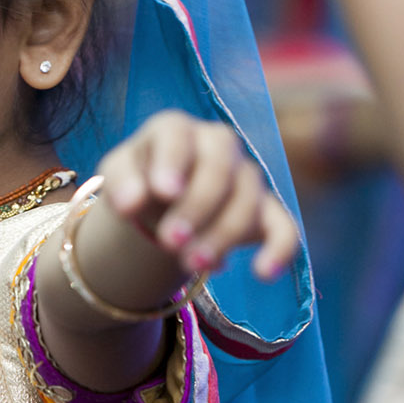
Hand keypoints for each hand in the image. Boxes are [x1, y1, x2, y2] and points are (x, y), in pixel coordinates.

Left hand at [96, 109, 298, 278]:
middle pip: (219, 167)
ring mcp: (245, 176)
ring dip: (222, 234)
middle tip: (169, 242)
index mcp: (176, 129)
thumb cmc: (139, 179)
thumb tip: (130, 204)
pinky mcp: (265, 210)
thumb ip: (120, 183)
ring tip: (190, 264)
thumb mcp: (119, 173)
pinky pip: (284, 227)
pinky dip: (279, 249)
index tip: (163, 192)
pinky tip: (262, 273)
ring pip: (247, 200)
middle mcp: (218, 145)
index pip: (177, 136)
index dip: (173, 162)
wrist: (161, 199)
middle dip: (197, 206)